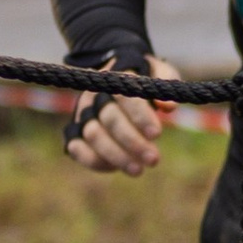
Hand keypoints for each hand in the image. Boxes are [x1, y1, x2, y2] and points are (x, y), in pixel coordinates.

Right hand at [65, 51, 176, 177]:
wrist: (115, 81)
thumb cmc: (142, 80)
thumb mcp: (158, 72)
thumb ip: (167, 82)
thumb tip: (168, 106)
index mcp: (116, 80)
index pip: (126, 97)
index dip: (140, 116)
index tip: (157, 134)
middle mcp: (95, 96)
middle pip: (110, 119)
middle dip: (133, 142)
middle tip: (153, 159)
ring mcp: (82, 114)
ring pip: (94, 136)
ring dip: (116, 156)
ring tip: (138, 170)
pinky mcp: (74, 132)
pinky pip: (77, 149)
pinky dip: (94, 161)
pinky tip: (116, 168)